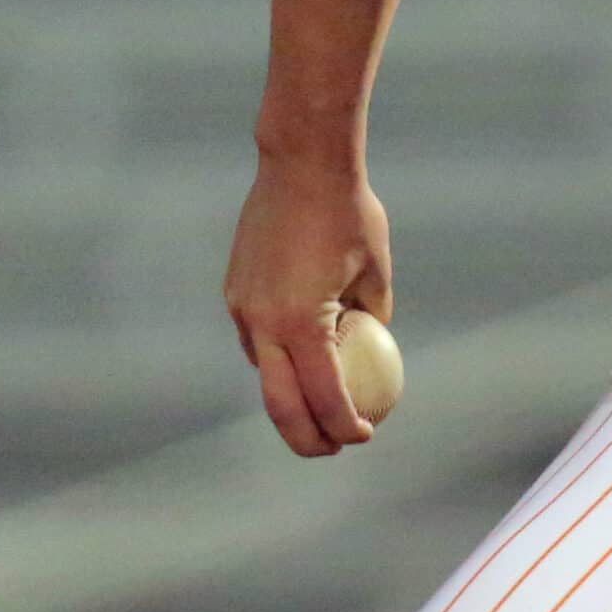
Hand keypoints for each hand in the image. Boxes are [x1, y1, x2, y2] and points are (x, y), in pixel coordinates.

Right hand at [226, 148, 394, 456]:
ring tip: (319, 411)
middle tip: (333, 449)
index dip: (345, 426)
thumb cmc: (349, 212)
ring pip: (263, 373)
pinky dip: (278, 358)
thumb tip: (373, 349)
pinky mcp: (235, 292)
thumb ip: (372, 317)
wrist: (300, 163)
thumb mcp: (376, 271)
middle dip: (306, 438)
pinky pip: (256, 341)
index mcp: (302, 323)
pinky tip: (302, 361)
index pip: (325, 396)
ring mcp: (242, 308)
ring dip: (289, 398)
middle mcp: (263, 322)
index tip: (363, 436)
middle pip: (280, 405)